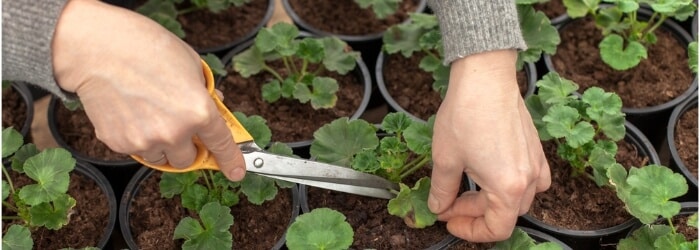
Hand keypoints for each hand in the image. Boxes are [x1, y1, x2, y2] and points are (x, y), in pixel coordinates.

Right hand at [51, 0, 245, 180]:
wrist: (97, 49)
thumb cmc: (144, 48)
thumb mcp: (191, 63)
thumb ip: (205, 90)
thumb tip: (214, 105)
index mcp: (198, 111)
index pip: (221, 144)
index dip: (231, 161)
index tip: (236, 171)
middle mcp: (174, 132)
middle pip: (187, 159)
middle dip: (187, 146)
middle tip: (178, 126)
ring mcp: (146, 141)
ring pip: (161, 158)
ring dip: (162, 145)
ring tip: (150, 114)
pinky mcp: (120, 143)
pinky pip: (136, 150)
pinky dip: (137, 137)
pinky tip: (131, 112)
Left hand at [428, 49, 550, 241]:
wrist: (485, 77)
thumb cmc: (466, 114)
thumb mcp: (445, 159)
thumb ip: (443, 190)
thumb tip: (439, 207)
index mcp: (508, 188)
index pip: (496, 229)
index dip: (470, 231)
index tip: (449, 220)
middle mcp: (529, 179)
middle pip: (506, 214)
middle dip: (475, 214)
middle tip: (449, 203)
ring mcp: (536, 162)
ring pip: (519, 198)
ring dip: (493, 201)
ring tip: (467, 189)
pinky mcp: (535, 148)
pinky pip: (532, 179)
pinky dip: (512, 185)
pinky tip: (492, 173)